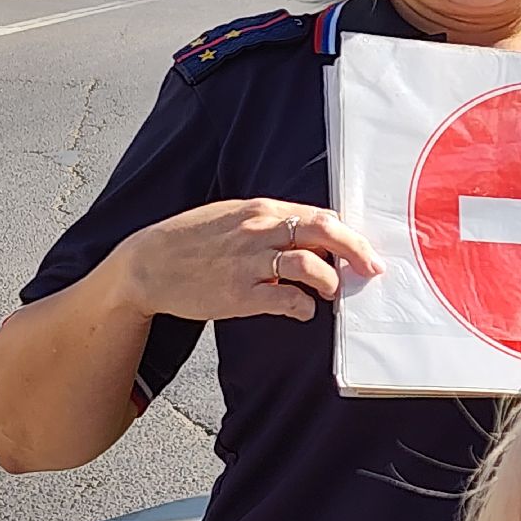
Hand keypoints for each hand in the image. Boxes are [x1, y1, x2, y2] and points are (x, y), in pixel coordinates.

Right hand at [115, 199, 383, 323]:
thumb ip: (272, 222)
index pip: (319, 215)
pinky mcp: (238, 294)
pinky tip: (304, 310)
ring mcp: (249, 262)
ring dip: (330, 281)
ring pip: (309, 265)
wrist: (149, 263)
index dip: (348, 233)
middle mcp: (259, 231)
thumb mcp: (234, 217)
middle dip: (355, 250)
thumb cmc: (194, 238)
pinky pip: (285, 299)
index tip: (364, 249)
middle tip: (371, 268)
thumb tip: (312, 233)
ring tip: (333, 292)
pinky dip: (303, 306)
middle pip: (323, 232)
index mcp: (261, 210)